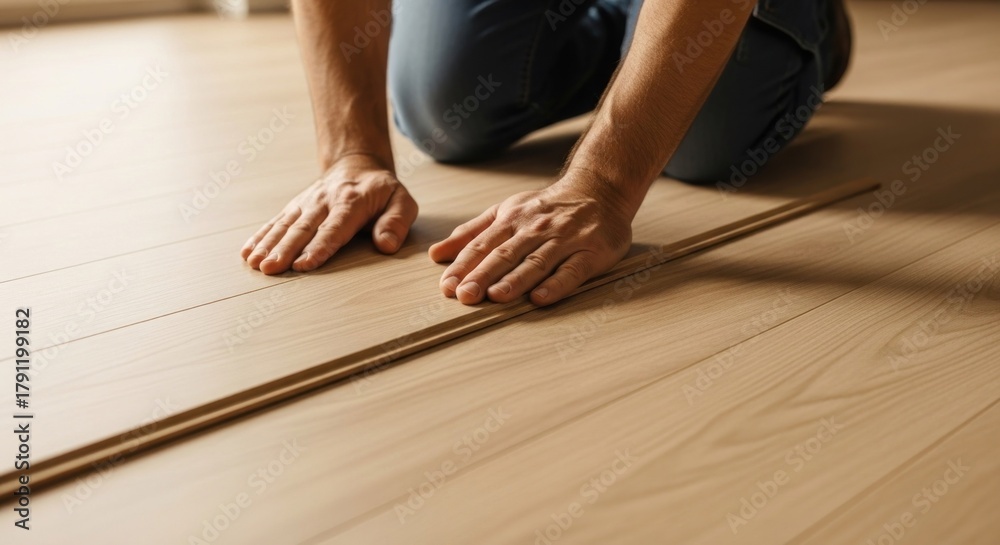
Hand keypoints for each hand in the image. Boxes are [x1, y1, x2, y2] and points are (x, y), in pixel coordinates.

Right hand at [241, 154, 417, 273]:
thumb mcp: (401, 201)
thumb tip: (386, 245)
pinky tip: (247, 252)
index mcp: (352, 202)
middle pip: (303, 229)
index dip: (318, 247)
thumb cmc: (382, 191)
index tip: (304, 264)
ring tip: (255, 263)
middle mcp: (324, 202)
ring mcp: (306, 204)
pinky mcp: (295, 207)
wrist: (357, 164)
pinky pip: (276, 221)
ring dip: (268, 245)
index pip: (334, 228)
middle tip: (270, 268)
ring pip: (285, 225)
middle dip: (285, 250)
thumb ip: (396, 222)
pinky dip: (261, 236)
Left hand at [429, 172, 634, 305]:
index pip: (483, 245)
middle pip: (506, 254)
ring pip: (537, 261)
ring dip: (516, 279)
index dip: (464, 265)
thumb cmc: (546, 208)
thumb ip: (472, 233)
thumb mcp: (505, 212)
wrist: (599, 189)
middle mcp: (536, 228)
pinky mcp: (592, 251)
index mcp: (512, 219)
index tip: (447, 285)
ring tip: (496, 296)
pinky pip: (572, 270)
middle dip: (483, 275)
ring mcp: (565, 239)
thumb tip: (436, 254)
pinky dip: (556, 284)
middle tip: (464, 296)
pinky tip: (540, 298)